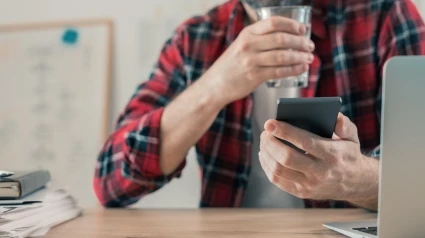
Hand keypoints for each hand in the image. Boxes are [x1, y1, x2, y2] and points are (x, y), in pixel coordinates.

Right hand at [202, 16, 314, 103]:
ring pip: (283, 56)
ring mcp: (251, 61)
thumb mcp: (241, 45)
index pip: (274, 23)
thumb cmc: (231, 65)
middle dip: (300, 42)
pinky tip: (301, 69)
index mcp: (247, 33)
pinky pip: (279, 71)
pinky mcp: (254, 76)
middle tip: (310, 46)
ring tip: (309, 58)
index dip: (292, 25)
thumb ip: (259, 39)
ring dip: (300, 57)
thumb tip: (287, 37)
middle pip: (282, 39)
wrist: (215, 85)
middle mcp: (249, 45)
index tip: (303, 30)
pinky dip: (293, 70)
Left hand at [259, 113, 379, 209]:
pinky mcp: (301, 192)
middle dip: (270, 142)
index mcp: (332, 155)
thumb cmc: (348, 154)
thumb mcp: (352, 137)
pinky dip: (266, 166)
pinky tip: (265, 154)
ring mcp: (310, 185)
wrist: (357, 184)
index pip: (305, 142)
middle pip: (287, 158)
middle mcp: (320, 172)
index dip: (284, 131)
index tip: (269, 123)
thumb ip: (344, 125)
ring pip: (278, 170)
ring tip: (264, 141)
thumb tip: (334, 116)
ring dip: (266, 153)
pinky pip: (277, 180)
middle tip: (265, 132)